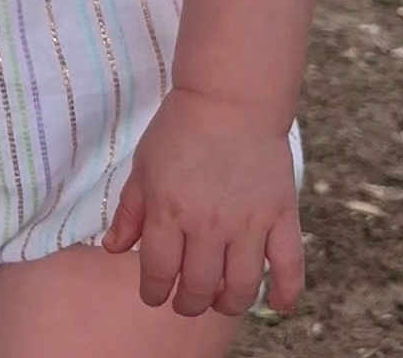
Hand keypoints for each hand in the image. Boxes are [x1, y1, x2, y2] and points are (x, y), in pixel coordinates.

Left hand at [101, 87, 303, 317]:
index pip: (160, 272)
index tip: (154, 296)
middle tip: (186, 302)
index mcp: (169, 212)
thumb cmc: (180, 128)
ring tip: (221, 301)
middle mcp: (208, 226)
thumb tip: (113, 249)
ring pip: (242, 288)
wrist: (229, 98)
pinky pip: (289, 267)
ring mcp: (248, 224)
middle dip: (189, 303)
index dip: (154, 292)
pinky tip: (279, 305)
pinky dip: (286, 293)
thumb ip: (130, 211)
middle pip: (200, 288)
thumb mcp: (143, 165)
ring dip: (229, 304)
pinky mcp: (280, 217)